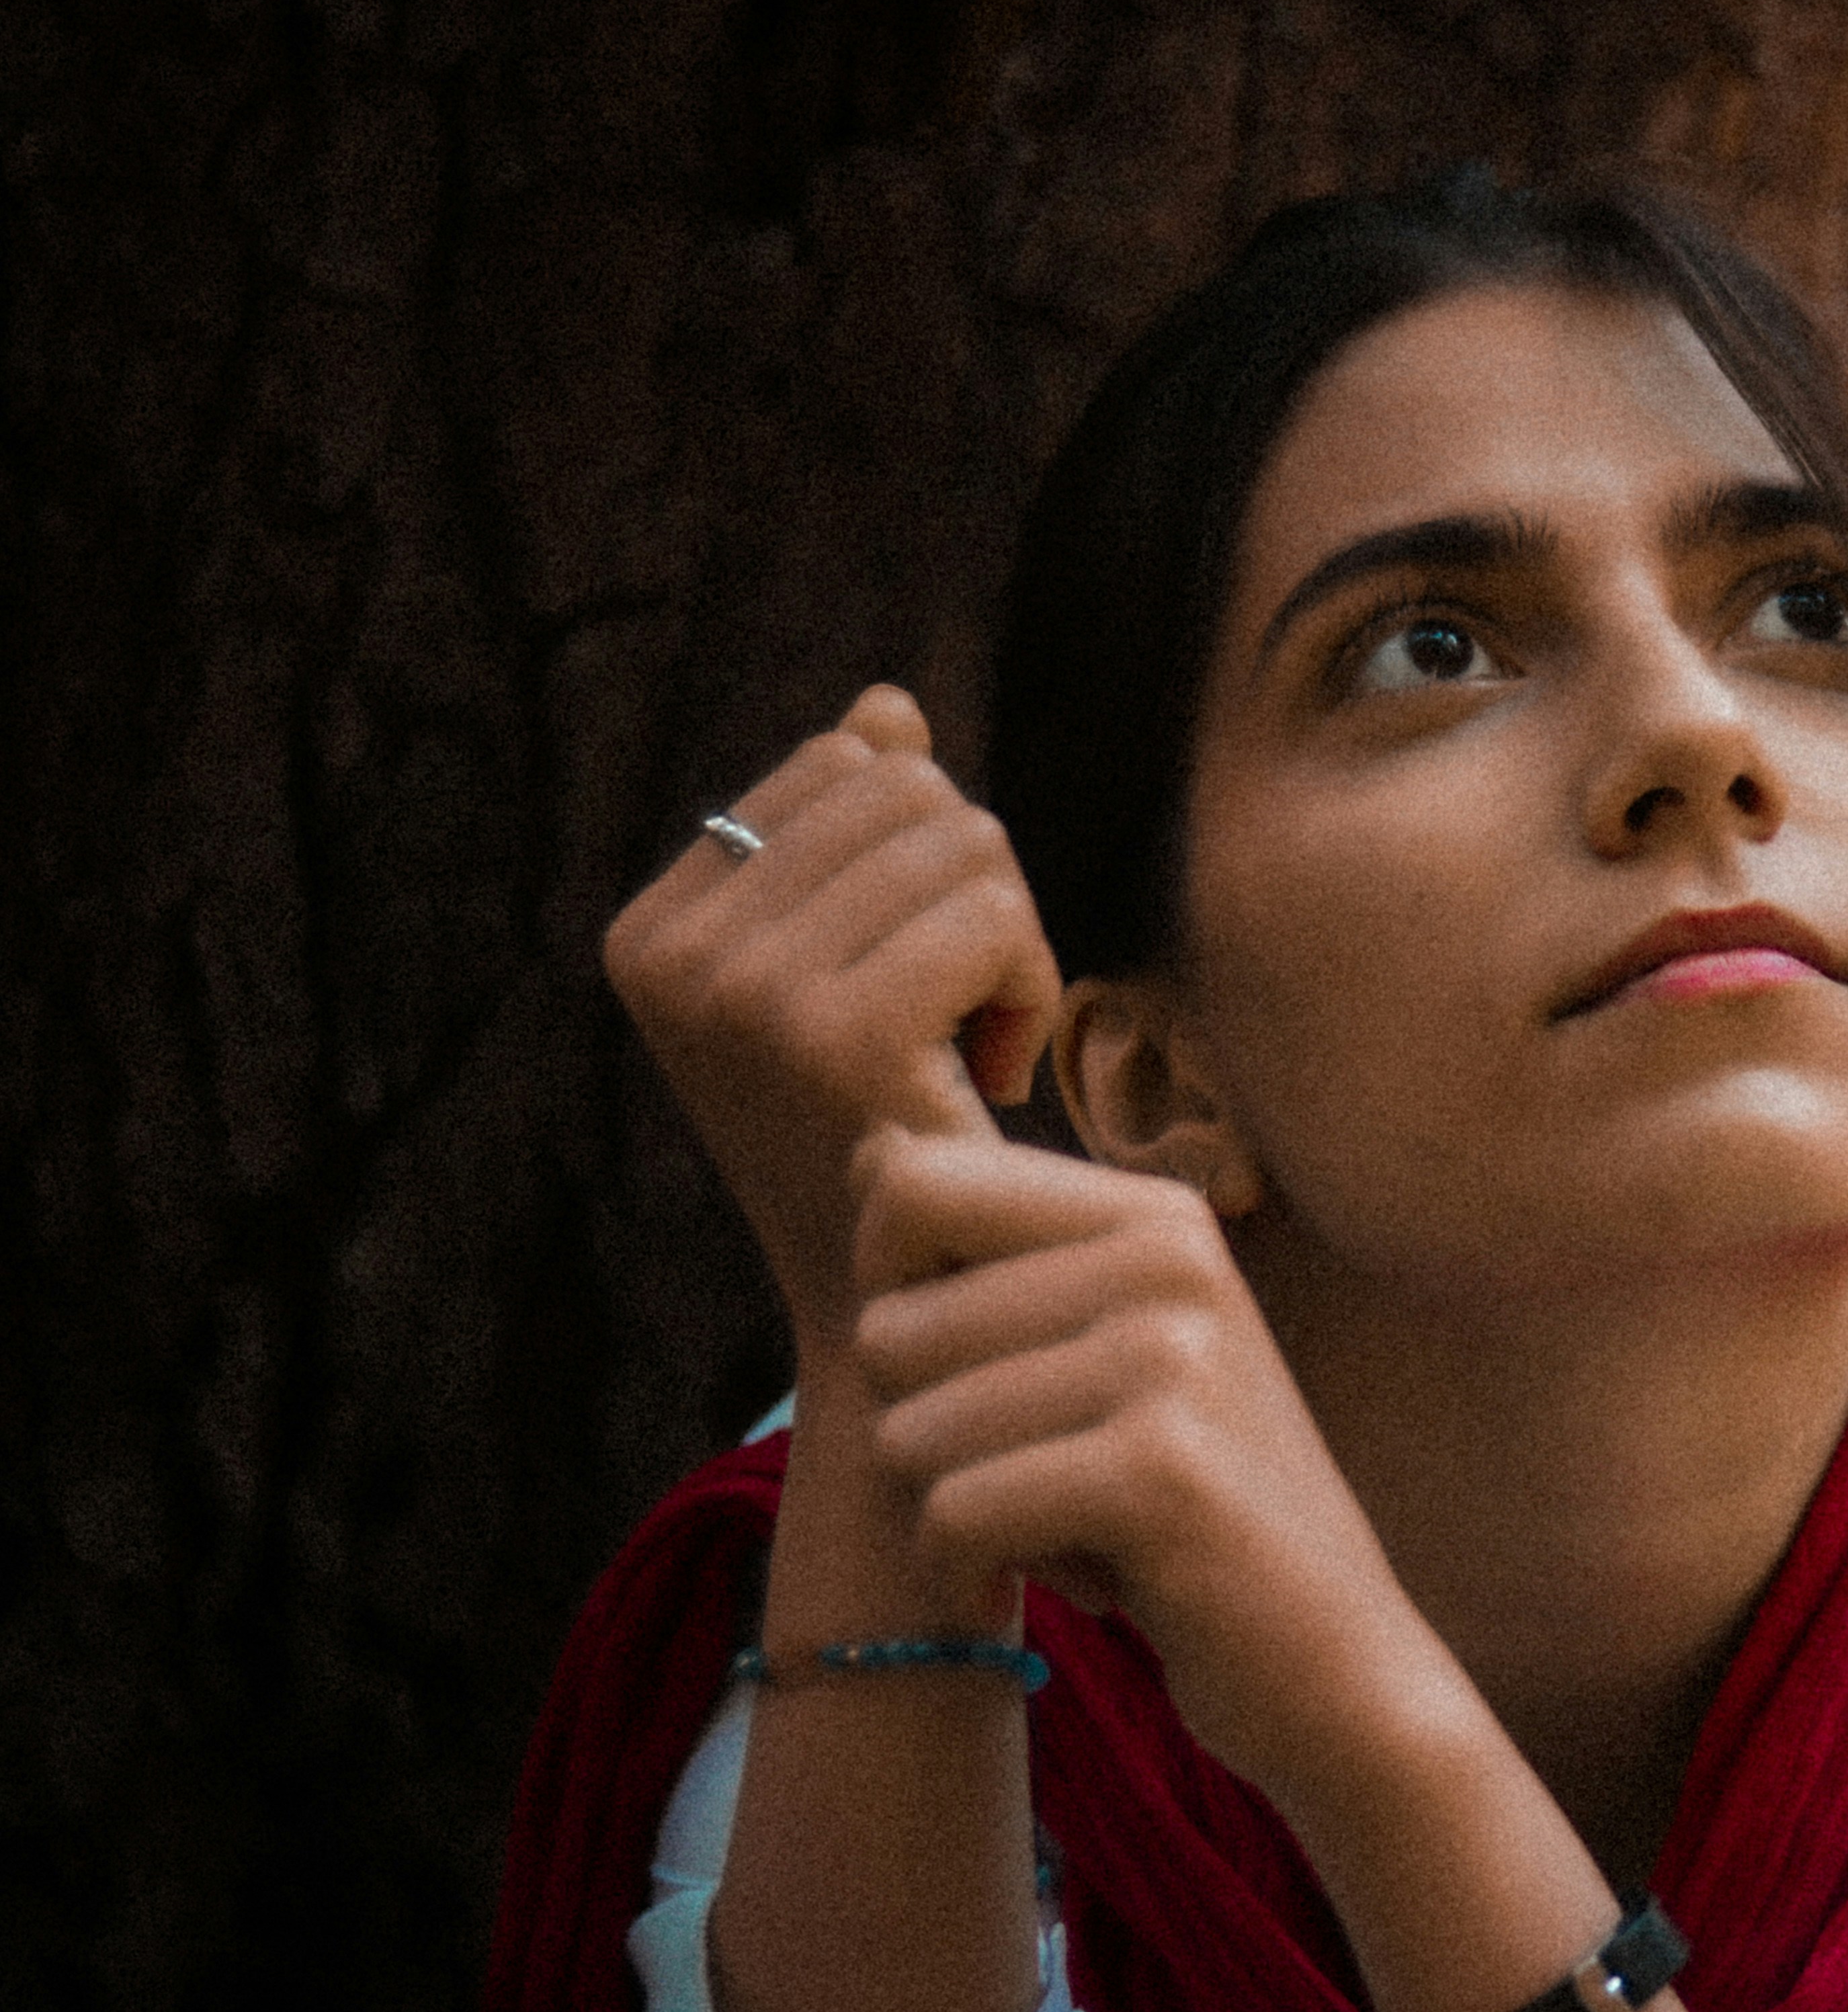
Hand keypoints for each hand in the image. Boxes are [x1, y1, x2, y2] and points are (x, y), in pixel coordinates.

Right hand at [605, 686, 1060, 1344]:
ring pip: (968, 840)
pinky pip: (996, 912)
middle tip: (952, 1016)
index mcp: (654, 929)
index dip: (918, 857)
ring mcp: (741, 994)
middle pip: (911, 786)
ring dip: (1009, 943)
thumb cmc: (895, 1130)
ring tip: (964, 1048)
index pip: (847, 762)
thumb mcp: (856, 970)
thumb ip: (855, 838)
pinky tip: (990, 1076)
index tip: (901, 981)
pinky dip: (1029, 985)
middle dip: (972, 890)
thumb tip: (886, 708)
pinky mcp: (834, 1034)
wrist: (906, 1303)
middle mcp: (673, 955)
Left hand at [847, 1126, 1410, 1788]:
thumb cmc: (1193, 1513)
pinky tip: (1070, 1589)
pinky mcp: (1156, 1473)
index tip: (983, 1378)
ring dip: (959, 1517)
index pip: (911, 1186)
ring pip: (908, 1433)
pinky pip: (953, 1515)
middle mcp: (1169, 1262)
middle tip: (1051, 1484)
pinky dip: (973, 1577)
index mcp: (1157, 1216)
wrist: (1334, 1664)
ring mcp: (1170, 1361)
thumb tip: (867, 1149)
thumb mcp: (1115, 1354)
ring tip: (1077, 1532)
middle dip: (931, 1437)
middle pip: (890, 1330)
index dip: (895, 1297)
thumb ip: (997, 1254)